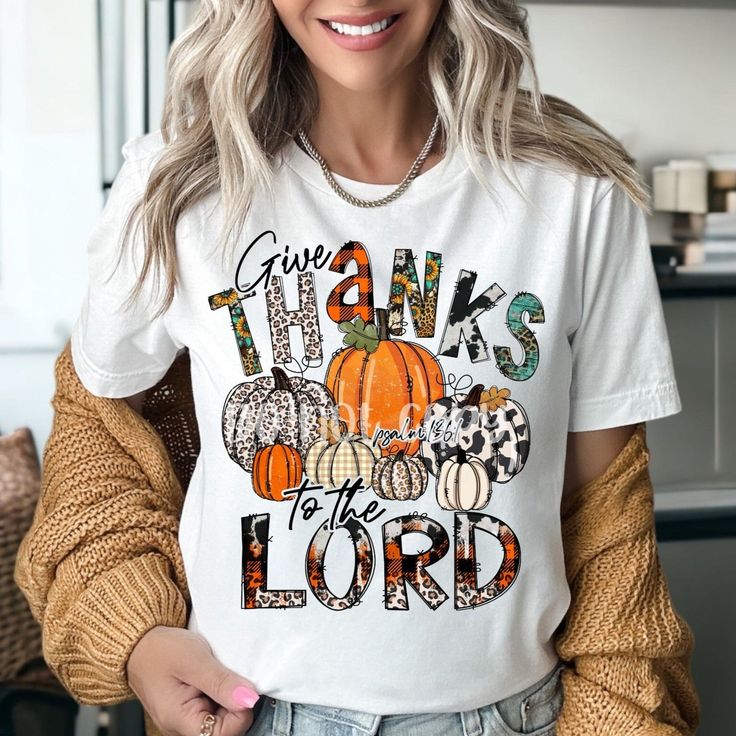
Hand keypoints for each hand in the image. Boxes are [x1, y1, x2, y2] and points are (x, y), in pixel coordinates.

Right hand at [126, 625, 260, 735]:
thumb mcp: (194, 660)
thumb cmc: (159, 650)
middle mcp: (182, 725)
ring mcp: (186, 716)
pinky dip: (221, 690)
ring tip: (218, 672)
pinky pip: (215, 705)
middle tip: (229, 674)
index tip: (243, 688)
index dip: (241, 712)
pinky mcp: (190, 706)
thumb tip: (249, 699)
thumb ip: (222, 682)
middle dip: (235, 701)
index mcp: (179, 720)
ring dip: (228, 694)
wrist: (139, 642)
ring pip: (222, 715)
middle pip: (225, 726)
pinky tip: (215, 675)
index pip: (224, 734)